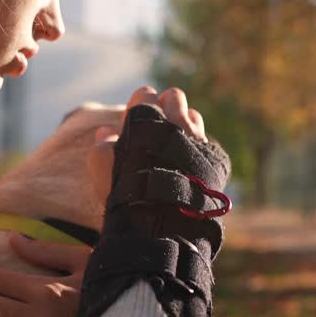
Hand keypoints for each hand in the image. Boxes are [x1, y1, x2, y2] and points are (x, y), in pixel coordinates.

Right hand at [87, 85, 207, 201]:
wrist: (167, 222)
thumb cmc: (131, 193)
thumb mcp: (104, 171)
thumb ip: (102, 148)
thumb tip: (106, 132)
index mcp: (149, 117)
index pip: (144, 94)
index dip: (137, 106)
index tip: (133, 122)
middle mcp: (177, 121)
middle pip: (174, 97)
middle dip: (164, 106)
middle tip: (155, 127)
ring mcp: (198, 138)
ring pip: (192, 116)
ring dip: (182, 124)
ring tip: (171, 146)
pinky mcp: (213, 156)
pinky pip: (205, 141)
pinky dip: (195, 147)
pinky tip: (186, 165)